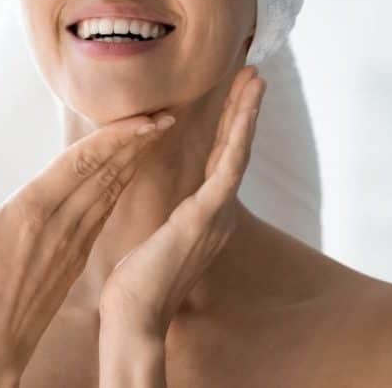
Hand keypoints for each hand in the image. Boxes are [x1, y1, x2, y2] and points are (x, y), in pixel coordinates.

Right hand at [0, 108, 175, 384]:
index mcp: (33, 211)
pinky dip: (123, 184)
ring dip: (136, 159)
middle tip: (166, 114)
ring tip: (157, 133)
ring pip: (112, 190)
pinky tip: (131, 170)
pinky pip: (107, 210)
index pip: (83, 163)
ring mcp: (75, 242)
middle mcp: (62, 223)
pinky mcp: (79, 256)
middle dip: (138, 141)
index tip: (146, 117)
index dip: (117, 137)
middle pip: (107, 172)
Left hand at [98, 65, 265, 338]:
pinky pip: (228, 168)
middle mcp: (220, 211)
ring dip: (247, 112)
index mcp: (207, 214)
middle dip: (245, 110)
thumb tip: (176, 207)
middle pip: (237, 149)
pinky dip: (238, 136)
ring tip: (256, 79)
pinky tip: (245, 111)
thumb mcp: (161, 239)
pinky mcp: (205, 216)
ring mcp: (216, 213)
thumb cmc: (140, 282)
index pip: (223, 161)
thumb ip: (176, 219)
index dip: (231, 126)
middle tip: (255, 75)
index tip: (238, 97)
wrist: (135, 316)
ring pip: (238, 151)